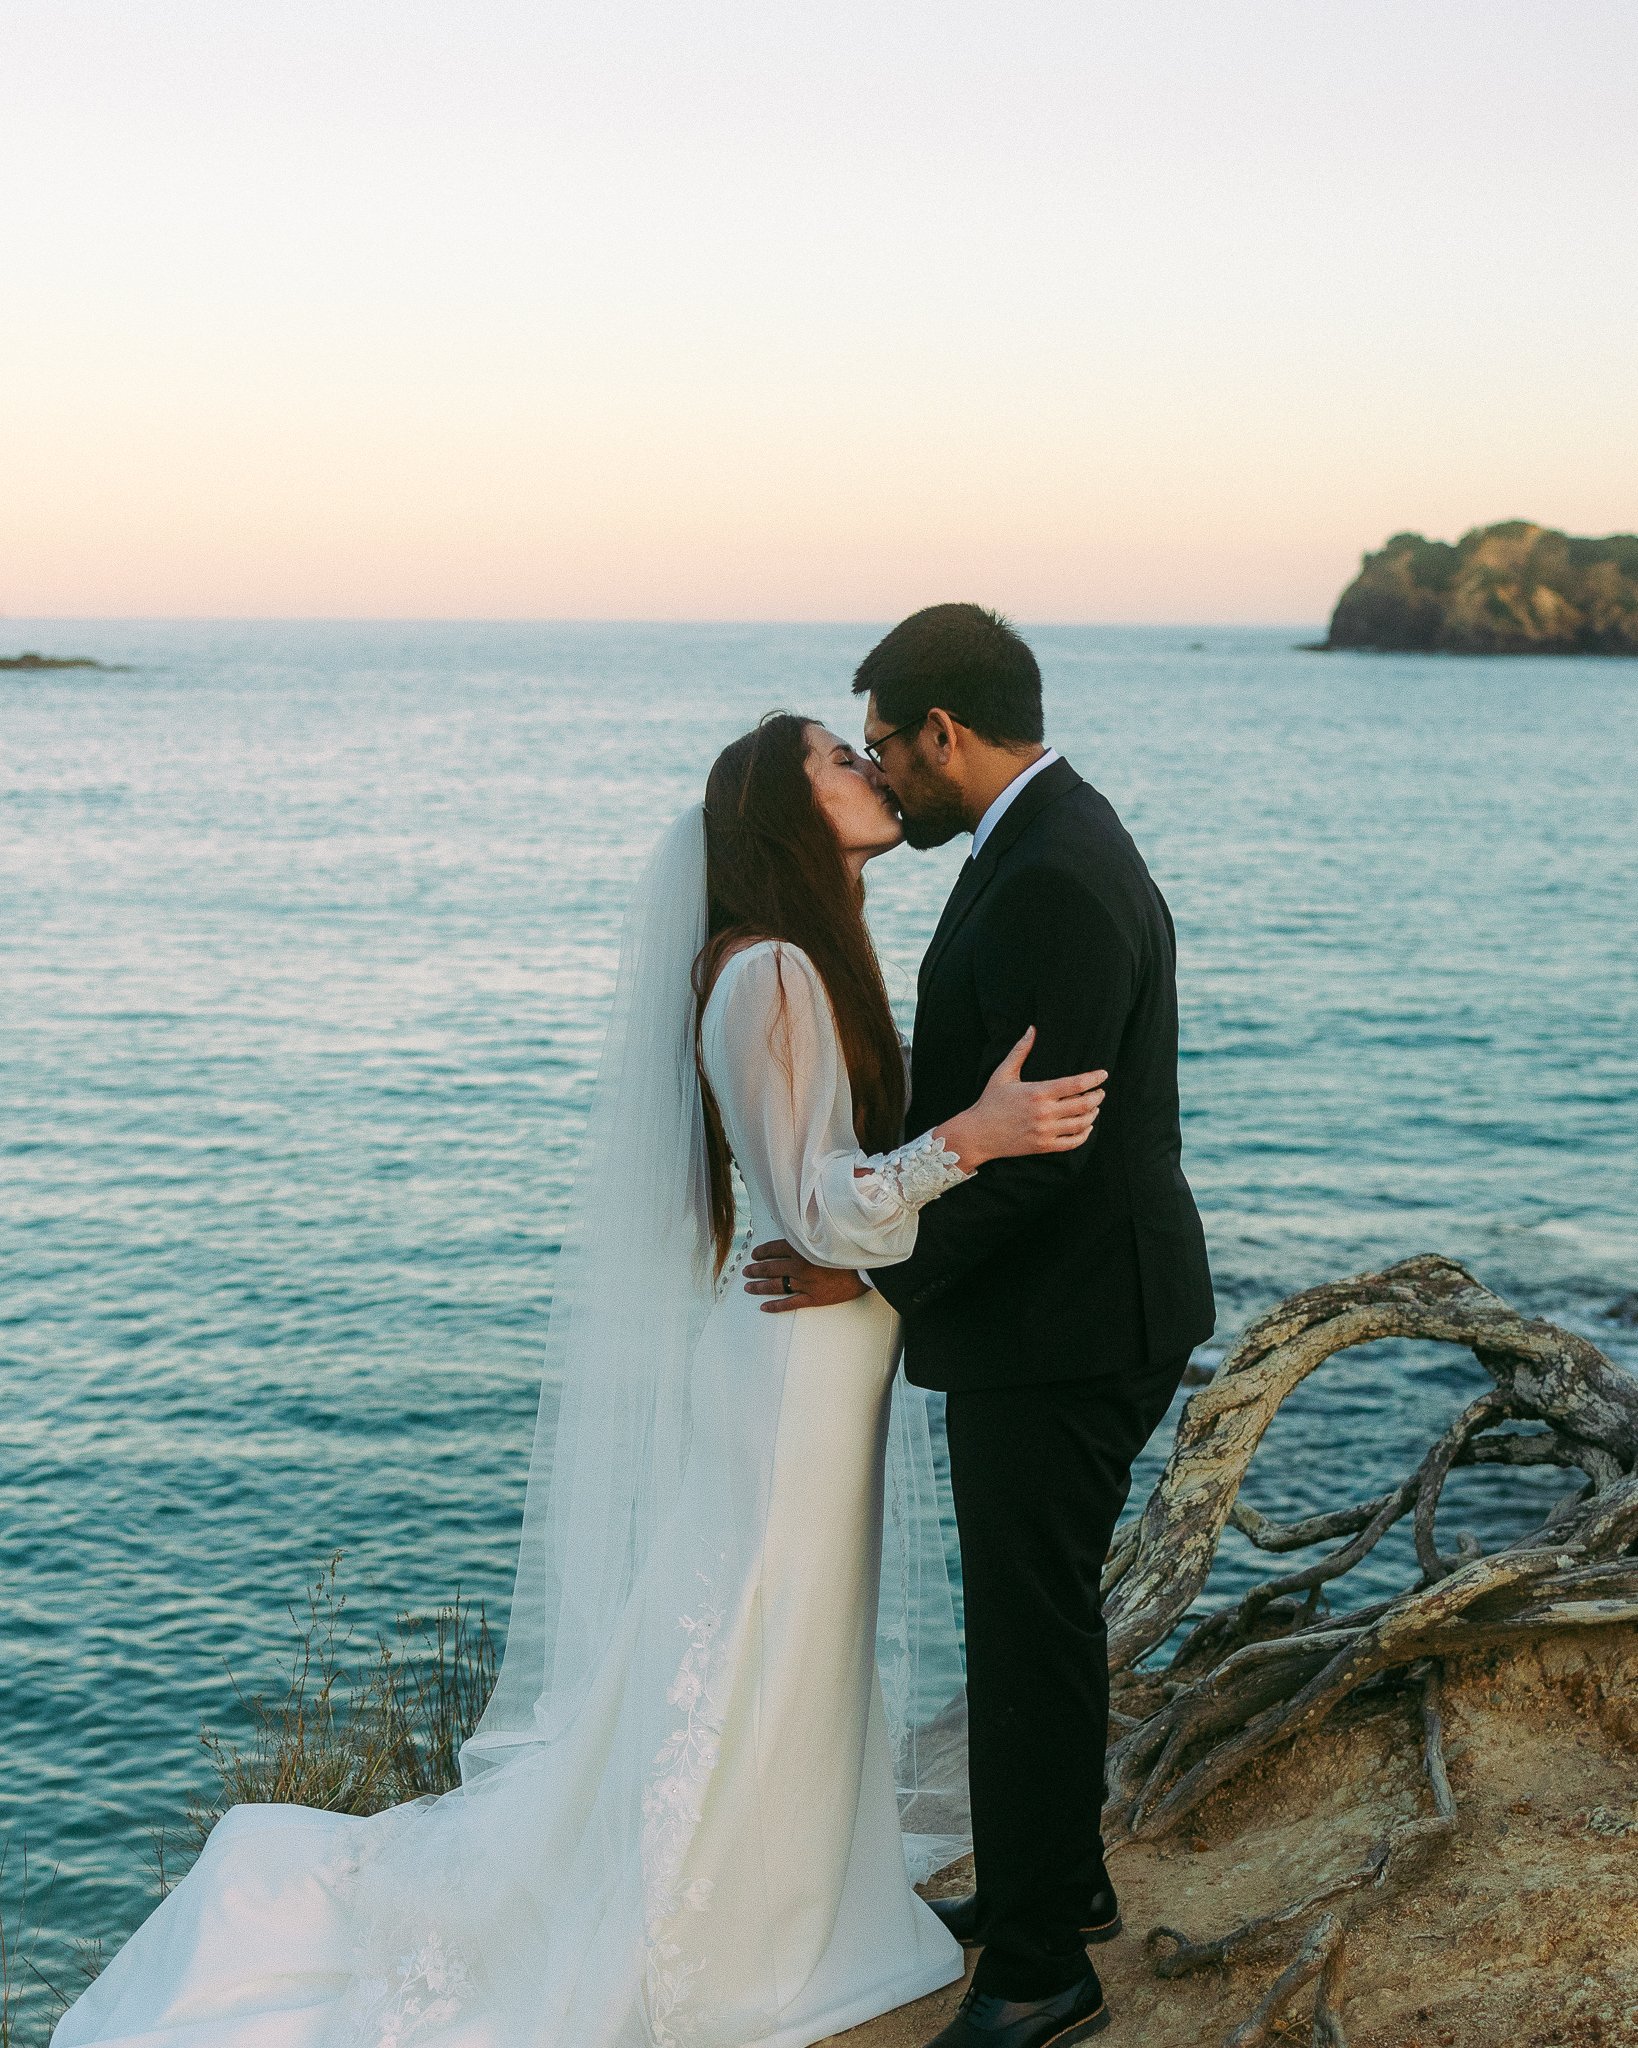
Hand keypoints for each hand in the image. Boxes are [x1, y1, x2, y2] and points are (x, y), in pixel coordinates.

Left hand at [743, 1240, 868, 1312]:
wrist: (868, 1267)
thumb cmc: (849, 1251)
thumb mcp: (827, 1236)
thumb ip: (809, 1236)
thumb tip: (794, 1235)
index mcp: (802, 1248)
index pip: (774, 1248)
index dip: (762, 1252)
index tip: (755, 1254)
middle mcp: (800, 1265)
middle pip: (771, 1267)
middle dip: (756, 1269)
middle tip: (747, 1271)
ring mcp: (806, 1283)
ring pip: (776, 1285)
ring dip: (760, 1286)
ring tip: (749, 1287)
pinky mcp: (813, 1298)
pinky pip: (789, 1303)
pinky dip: (775, 1305)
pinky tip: (764, 1306)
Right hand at [937, 1026, 1106, 1170]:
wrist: (978, 1133)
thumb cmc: (990, 1101)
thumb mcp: (1003, 1073)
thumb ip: (1020, 1050)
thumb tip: (1032, 1028)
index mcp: (1038, 1092)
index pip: (1076, 1084)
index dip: (1094, 1078)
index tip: (1103, 1074)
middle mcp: (1044, 1113)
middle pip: (1084, 1104)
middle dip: (1097, 1096)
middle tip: (1100, 1092)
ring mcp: (1045, 1132)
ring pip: (1082, 1123)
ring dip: (1093, 1114)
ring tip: (1094, 1107)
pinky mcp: (1044, 1147)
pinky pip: (1073, 1142)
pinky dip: (1084, 1134)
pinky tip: (1086, 1126)